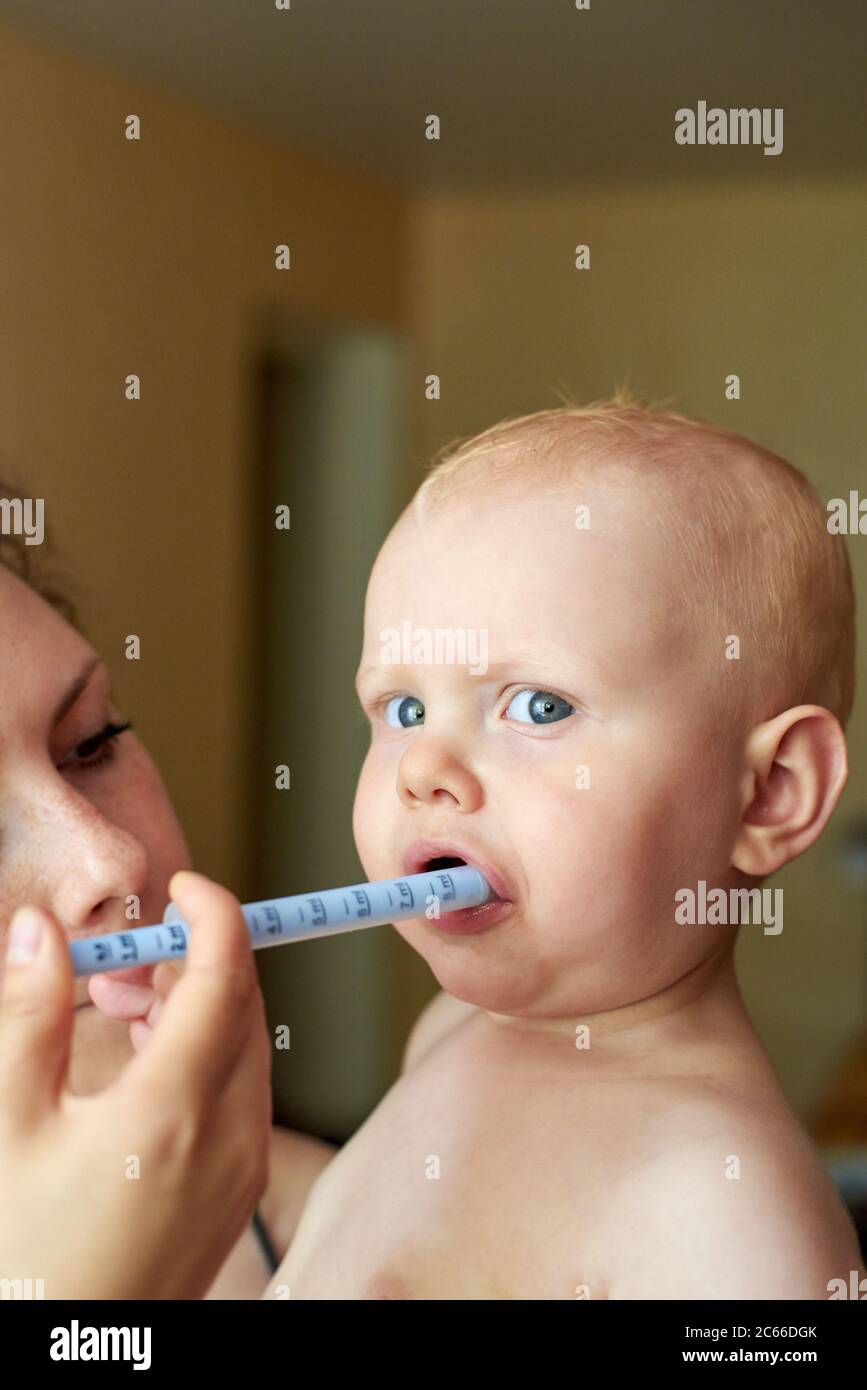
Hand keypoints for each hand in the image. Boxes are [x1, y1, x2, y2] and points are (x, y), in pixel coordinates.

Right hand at [0, 871, 271, 1298]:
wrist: (62, 1358)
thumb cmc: (27, 1251)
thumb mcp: (11, 1123)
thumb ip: (30, 1014)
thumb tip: (40, 929)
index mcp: (176, 1107)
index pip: (225, 974)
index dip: (214, 913)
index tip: (183, 886)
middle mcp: (230, 1134)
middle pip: (244, 1006)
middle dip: (196, 961)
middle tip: (126, 962)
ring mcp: (242, 1169)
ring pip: (246, 1050)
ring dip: (200, 1010)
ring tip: (124, 1014)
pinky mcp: (238, 1196)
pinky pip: (244, 1097)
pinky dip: (209, 1058)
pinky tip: (149, 1068)